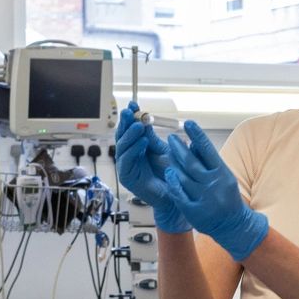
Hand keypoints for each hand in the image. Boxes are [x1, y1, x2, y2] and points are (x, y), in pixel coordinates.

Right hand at [114, 104, 189, 233]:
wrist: (176, 194)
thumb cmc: (172, 174)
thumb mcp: (162, 150)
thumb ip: (152, 136)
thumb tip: (144, 119)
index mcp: (137, 147)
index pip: (129, 128)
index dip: (130, 116)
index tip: (133, 104)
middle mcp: (129, 155)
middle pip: (122, 135)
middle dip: (125, 122)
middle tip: (130, 111)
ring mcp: (127, 166)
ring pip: (122, 147)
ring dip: (129, 135)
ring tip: (138, 125)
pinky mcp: (126, 177)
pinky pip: (126, 161)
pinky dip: (133, 150)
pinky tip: (142, 142)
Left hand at [163, 121, 268, 261]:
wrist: (233, 225)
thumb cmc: (226, 197)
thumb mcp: (223, 176)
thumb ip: (209, 162)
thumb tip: (196, 143)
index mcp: (223, 173)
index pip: (208, 150)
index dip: (197, 135)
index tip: (188, 123)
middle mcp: (213, 185)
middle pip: (191, 163)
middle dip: (179, 148)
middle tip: (171, 138)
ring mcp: (203, 199)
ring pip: (183, 177)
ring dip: (173, 163)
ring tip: (168, 154)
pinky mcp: (194, 211)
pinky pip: (179, 194)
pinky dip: (172, 183)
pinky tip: (168, 174)